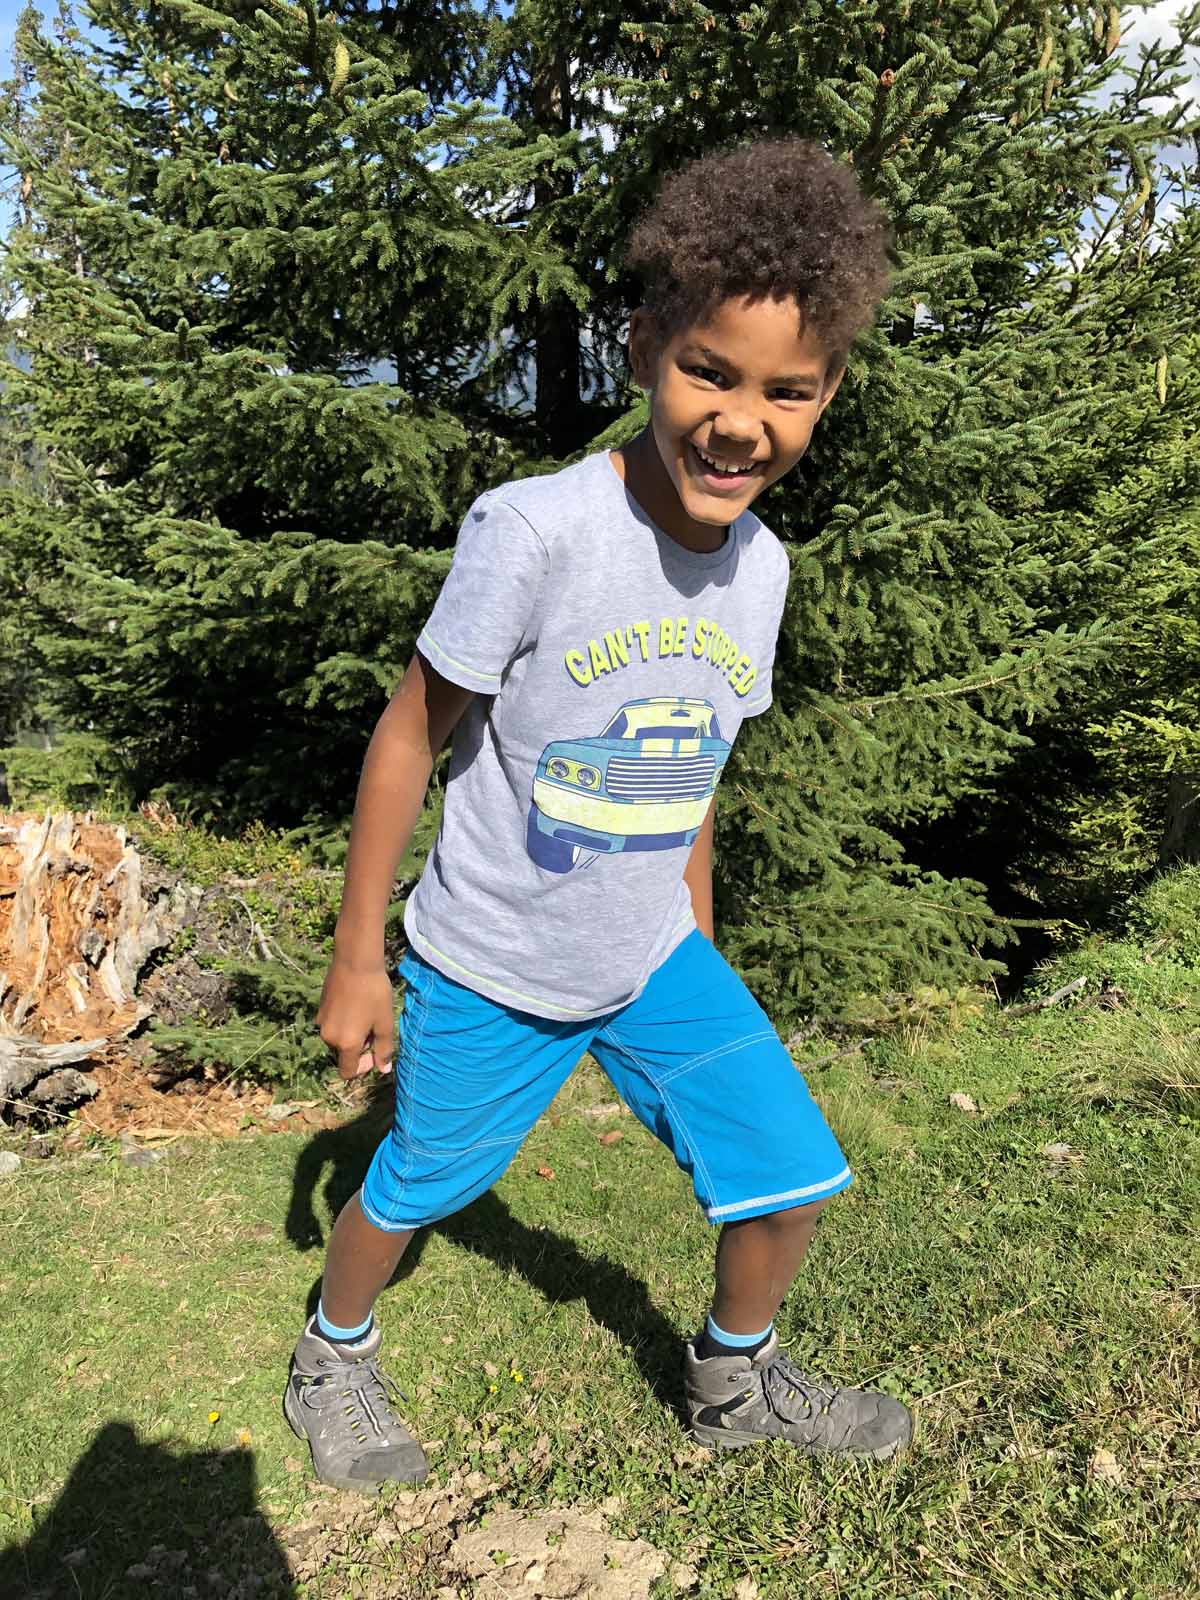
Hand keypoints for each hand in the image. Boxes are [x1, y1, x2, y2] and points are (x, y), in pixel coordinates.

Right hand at [316, 957, 395, 1080]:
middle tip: (374, 1027)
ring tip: (366, 1014)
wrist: (355, 962)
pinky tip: (355, 1004)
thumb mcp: (385, 1023)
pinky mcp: (320, 1009)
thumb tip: (383, 1070)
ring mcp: (321, 1022)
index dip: (363, 1068)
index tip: (374, 1051)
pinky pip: (332, 1024)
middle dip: (359, 1048)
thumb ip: (384, 1050)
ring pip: (337, 1039)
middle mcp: (328, 1036)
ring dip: (351, 1035)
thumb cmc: (374, 993)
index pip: (347, 1072)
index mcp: (345, 1043)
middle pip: (343, 1054)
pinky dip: (343, 1023)